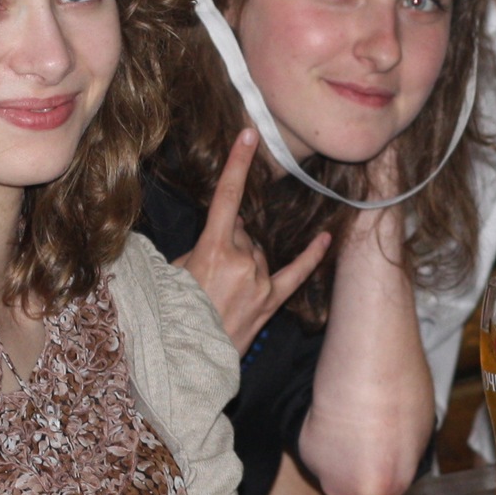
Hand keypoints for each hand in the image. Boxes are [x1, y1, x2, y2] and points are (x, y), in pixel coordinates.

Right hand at [180, 130, 332, 351]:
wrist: (182, 359)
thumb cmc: (169, 313)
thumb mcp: (172, 271)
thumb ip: (202, 245)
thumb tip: (227, 231)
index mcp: (213, 250)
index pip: (228, 196)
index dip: (238, 164)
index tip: (249, 135)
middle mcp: (243, 262)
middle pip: (240, 230)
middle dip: (224, 239)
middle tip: (202, 270)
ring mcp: (260, 283)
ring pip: (257, 251)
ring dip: (242, 257)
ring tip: (216, 288)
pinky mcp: (270, 302)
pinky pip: (295, 274)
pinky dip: (311, 255)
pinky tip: (326, 238)